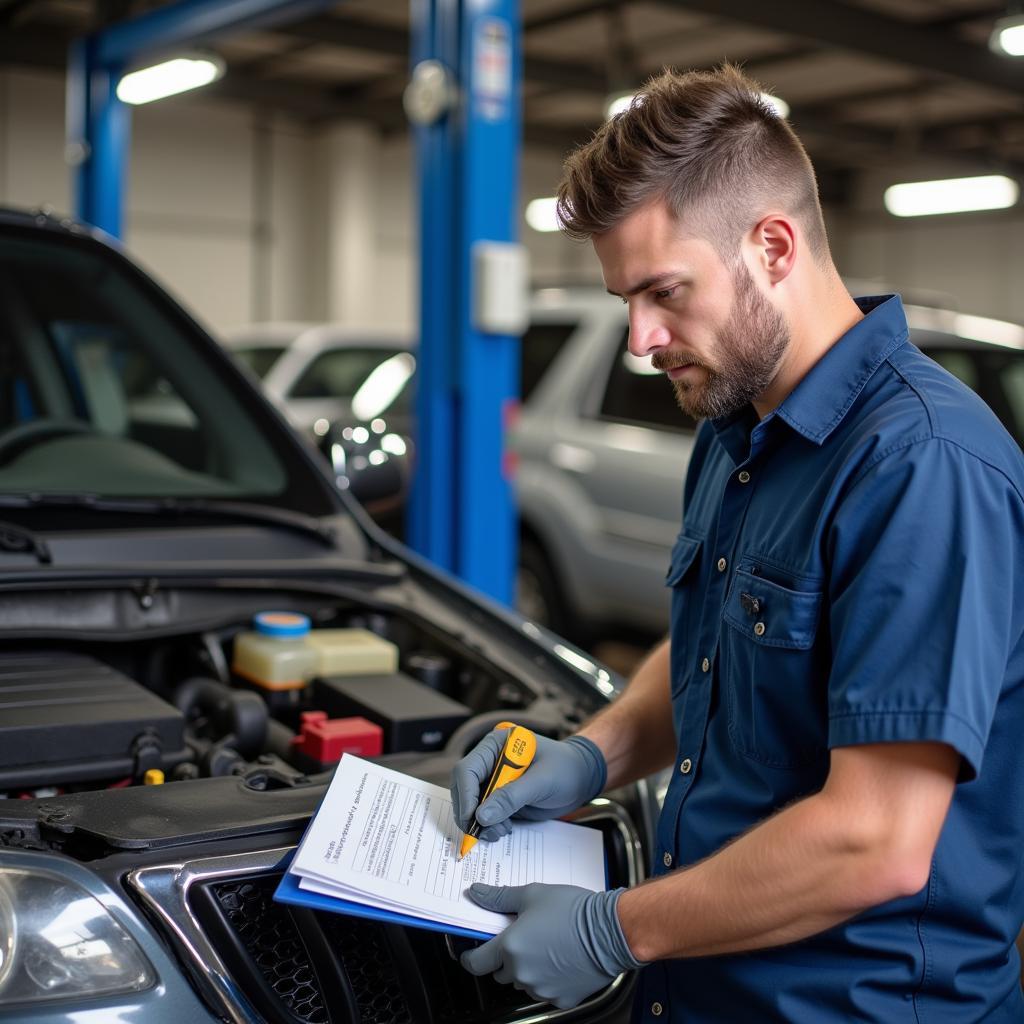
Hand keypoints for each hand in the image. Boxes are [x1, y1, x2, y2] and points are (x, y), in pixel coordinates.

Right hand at [450, 731, 606, 841]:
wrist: (582, 778)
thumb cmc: (566, 769)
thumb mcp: (542, 781)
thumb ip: (511, 797)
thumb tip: (481, 816)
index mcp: (496, 745)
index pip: (468, 769)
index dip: (466, 795)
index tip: (473, 818)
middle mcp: (489, 761)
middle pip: (464, 789)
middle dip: (472, 814)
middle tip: (485, 832)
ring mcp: (492, 779)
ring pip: (470, 804)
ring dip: (480, 823)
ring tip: (501, 831)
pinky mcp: (498, 797)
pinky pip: (483, 814)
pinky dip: (488, 826)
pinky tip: (503, 829)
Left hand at [461, 882, 642, 1008]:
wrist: (610, 930)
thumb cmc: (573, 910)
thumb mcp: (532, 894)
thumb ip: (499, 897)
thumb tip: (476, 893)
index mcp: (510, 948)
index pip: (475, 963)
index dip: (470, 957)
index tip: (472, 952)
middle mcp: (522, 973)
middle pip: (500, 972)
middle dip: (506, 956)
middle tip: (523, 936)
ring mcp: (541, 989)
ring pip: (523, 982)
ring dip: (527, 968)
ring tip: (546, 945)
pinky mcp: (561, 999)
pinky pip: (545, 990)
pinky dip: (548, 978)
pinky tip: (560, 959)